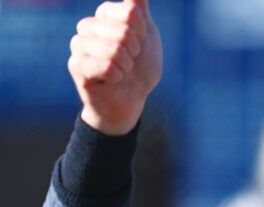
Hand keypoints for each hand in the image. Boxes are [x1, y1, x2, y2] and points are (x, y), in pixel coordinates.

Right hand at [68, 0, 162, 134]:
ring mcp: (79, 45)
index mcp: (105, 14)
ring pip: (114, 49)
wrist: (132, 99)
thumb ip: (139, 7)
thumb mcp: (147, 34)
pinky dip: (118, 76)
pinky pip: (106, 67)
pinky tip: (114, 80)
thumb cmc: (140, 66)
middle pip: (124, 30)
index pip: (130, 12)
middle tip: (130, 61)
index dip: (142, 32)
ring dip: (127, 65)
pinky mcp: (76, 66)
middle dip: (135, 50)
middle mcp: (88, 26)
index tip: (139, 43)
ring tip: (122, 70)